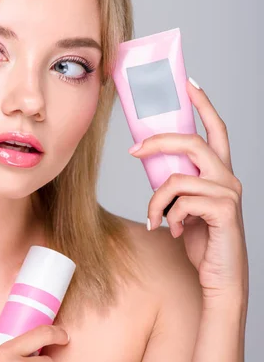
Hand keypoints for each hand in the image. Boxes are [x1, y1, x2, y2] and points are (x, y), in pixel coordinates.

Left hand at [128, 77, 247, 302]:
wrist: (218, 278)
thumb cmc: (201, 241)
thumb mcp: (185, 206)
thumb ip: (177, 183)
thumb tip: (151, 163)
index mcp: (219, 172)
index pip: (215, 129)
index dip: (203, 104)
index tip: (187, 83)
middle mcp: (227, 177)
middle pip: (192, 142)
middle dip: (159, 141)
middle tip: (134, 149)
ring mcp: (227, 193)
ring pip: (176, 179)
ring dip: (156, 201)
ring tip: (155, 220)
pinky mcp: (223, 211)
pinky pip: (181, 202)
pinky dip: (168, 217)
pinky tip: (172, 231)